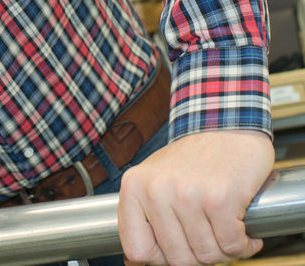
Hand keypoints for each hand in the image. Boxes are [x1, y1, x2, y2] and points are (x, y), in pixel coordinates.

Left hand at [118, 129, 273, 264]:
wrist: (225, 125)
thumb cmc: (192, 159)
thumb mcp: (155, 180)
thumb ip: (144, 217)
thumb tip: (134, 261)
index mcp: (133, 188)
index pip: (136, 251)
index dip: (160, 258)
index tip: (176, 248)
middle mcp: (155, 191)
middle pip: (177, 260)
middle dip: (199, 256)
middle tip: (209, 236)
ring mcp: (186, 195)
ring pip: (208, 256)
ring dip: (224, 249)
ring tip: (225, 227)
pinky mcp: (218, 199)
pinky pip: (233, 246)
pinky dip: (244, 243)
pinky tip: (242, 227)